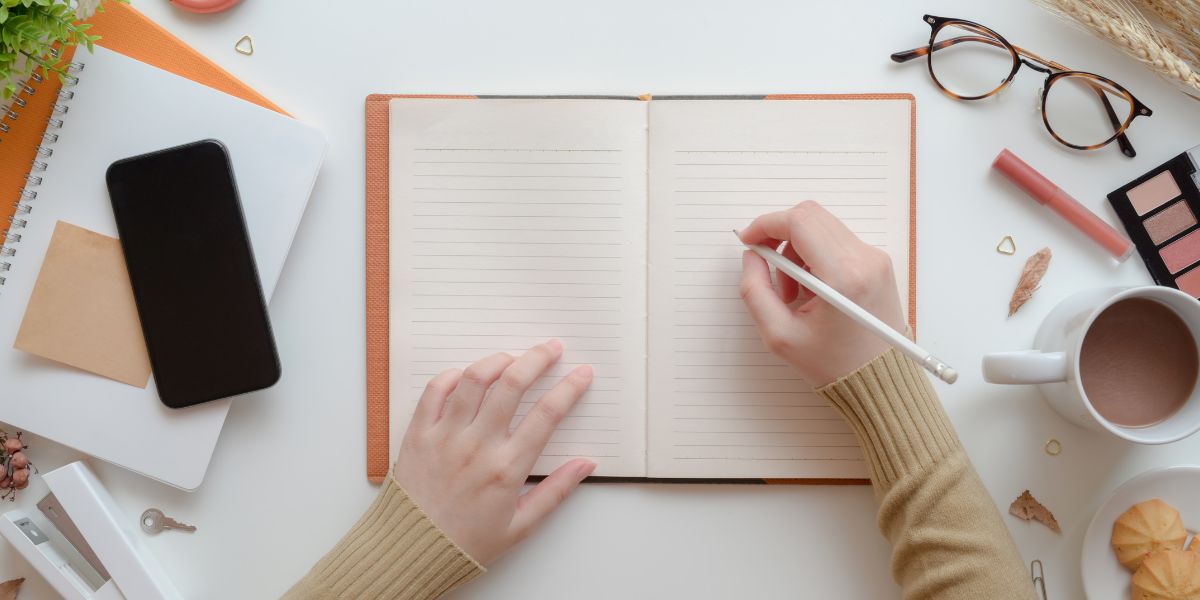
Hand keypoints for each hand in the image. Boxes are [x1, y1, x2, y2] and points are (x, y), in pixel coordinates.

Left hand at [394, 340, 595, 565]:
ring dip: (498, 360)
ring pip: (474, 379)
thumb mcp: (521, 525)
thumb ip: (556, 491)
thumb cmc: (465, 543)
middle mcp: (477, 446)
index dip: (569, 388)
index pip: (546, 415)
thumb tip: (586, 464)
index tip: (581, 374)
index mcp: (506, 469)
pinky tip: (466, 377)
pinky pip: (435, 391)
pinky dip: (452, 376)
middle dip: (538, 359)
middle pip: (513, 384)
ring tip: (512, 357)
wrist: (411, 552)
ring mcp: (445, 437)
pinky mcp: (418, 434)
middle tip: (551, 349)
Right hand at [738, 201, 905, 387]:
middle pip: (811, 216)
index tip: (749, 240)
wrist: (879, 381)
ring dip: (797, 249)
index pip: (799, 223)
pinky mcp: (878, 263)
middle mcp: (865, 260)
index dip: (766, 225)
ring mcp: (875, 259)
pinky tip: (812, 289)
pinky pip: (838, 241)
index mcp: (843, 277)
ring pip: (823, 227)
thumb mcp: (780, 336)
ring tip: (793, 290)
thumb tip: (751, 257)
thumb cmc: (835, 365)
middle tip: (768, 266)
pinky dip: (815, 256)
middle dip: (779, 235)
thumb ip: (755, 291)